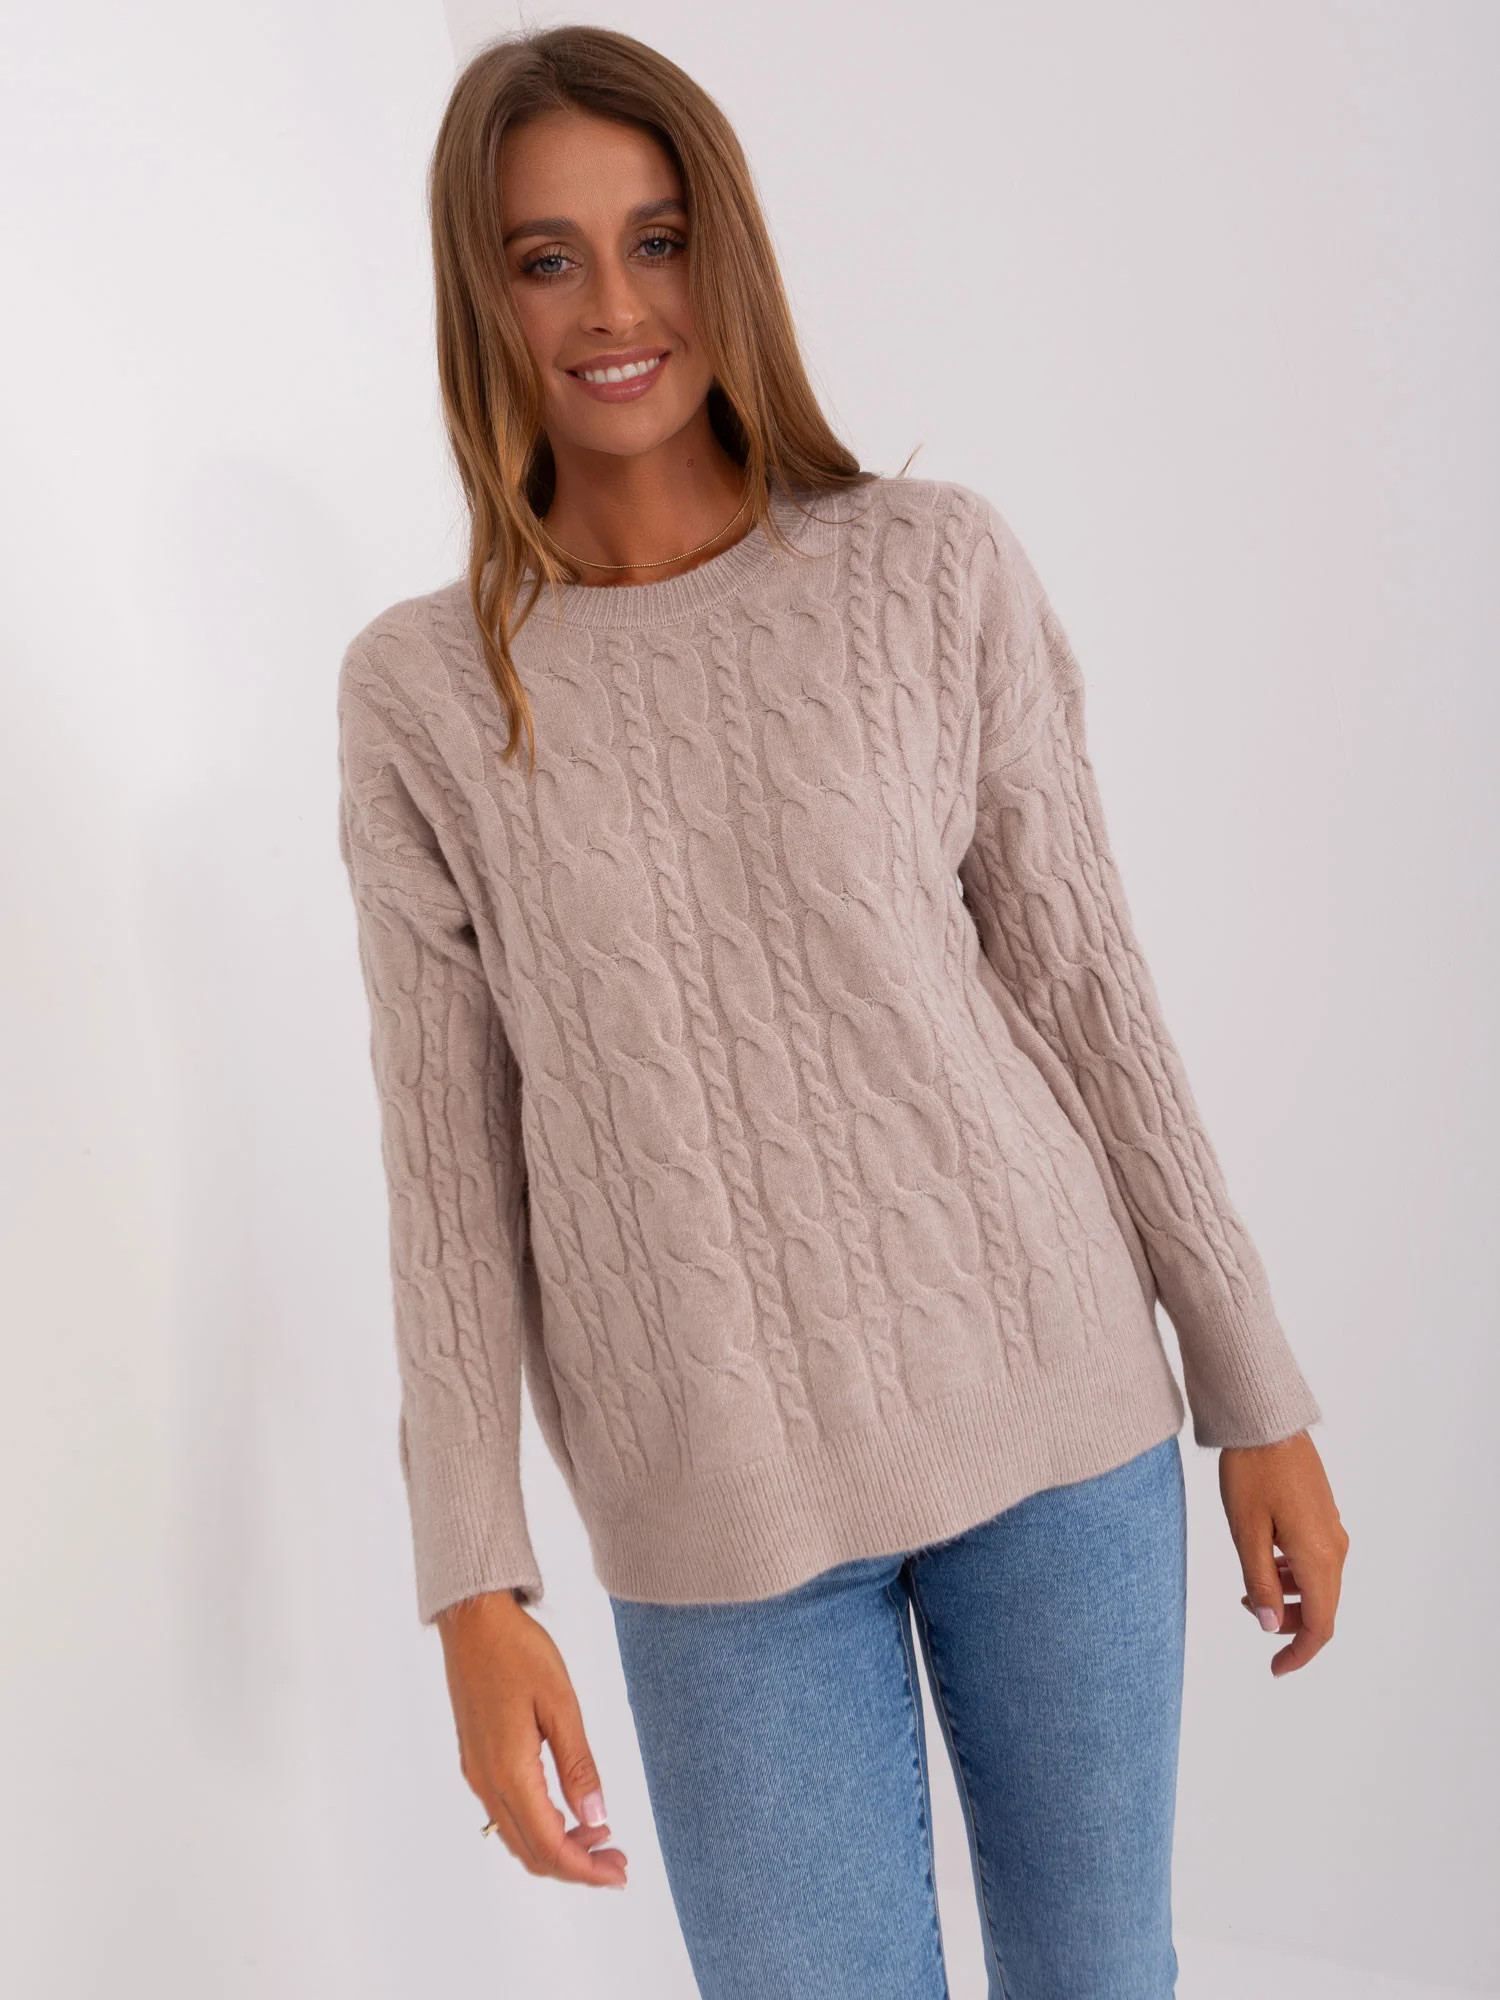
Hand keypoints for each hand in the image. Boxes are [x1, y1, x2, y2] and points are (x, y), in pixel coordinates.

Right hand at [437, 1589, 627, 1887]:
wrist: (472, 1621)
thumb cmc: (518, 1652)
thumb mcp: (560, 1704)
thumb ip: (578, 1766)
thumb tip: (596, 1819)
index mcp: (510, 1772)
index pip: (550, 1846)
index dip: (587, 1869)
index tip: (620, 1872)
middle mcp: (488, 1783)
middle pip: (532, 1852)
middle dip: (577, 1865)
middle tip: (618, 1859)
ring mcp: (479, 1774)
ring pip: (518, 1837)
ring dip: (559, 1847)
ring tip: (600, 1834)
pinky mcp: (478, 1761)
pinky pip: (508, 1814)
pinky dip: (541, 1825)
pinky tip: (568, 1810)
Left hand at [1218, 1430, 1348, 1676]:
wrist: (1266, 1422)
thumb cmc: (1251, 1473)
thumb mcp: (1245, 1533)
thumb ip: (1259, 1584)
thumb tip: (1271, 1628)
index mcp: (1318, 1557)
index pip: (1321, 1624)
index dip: (1300, 1653)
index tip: (1275, 1669)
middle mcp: (1335, 1548)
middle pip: (1322, 1608)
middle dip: (1289, 1624)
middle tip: (1250, 1614)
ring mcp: (1333, 1530)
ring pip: (1319, 1585)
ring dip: (1289, 1598)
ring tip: (1248, 1589)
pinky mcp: (1324, 1516)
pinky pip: (1316, 1561)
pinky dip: (1292, 1574)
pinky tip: (1263, 1562)